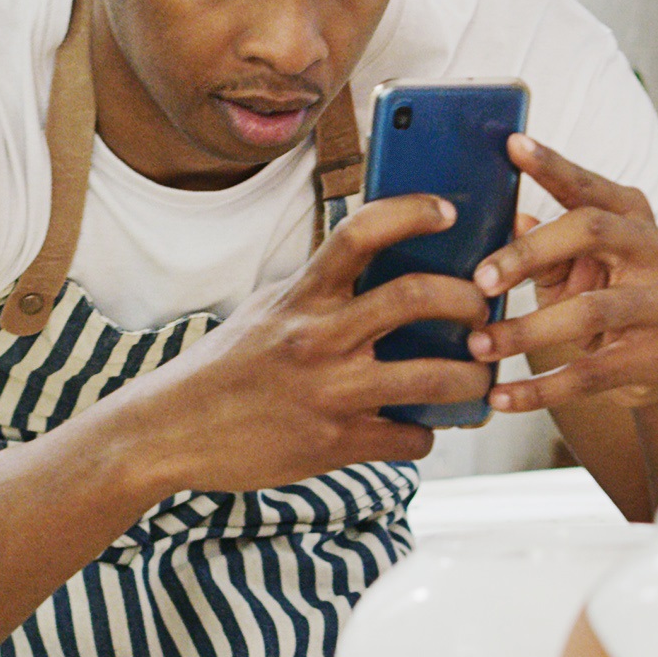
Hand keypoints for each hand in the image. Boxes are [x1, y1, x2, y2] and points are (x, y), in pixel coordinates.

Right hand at [117, 193, 492, 493]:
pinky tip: (424, 429)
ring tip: (482, 375)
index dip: (412, 212)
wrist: (171, 430)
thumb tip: (381, 266)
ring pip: (433, 378)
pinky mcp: (334, 444)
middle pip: (415, 297)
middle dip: (468, 300)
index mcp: (301, 295)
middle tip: (486, 308)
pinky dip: (427, 435)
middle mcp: (318, 337)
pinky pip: (408, 439)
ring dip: (473, 377)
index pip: (361, 232)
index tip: (450, 212)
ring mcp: (329, 392)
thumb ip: (320, 291)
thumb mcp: (267, 311)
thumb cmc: (226, 367)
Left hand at [470, 137, 657, 417]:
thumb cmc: (600, 299)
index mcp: (633, 215)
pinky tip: (500, 398)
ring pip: (589, 309)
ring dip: (526, 330)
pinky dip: (539, 389)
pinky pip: (590, 373)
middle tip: (479, 281)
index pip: (587, 186)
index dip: (552, 165)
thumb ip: (538, 244)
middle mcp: (656, 248)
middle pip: (591, 231)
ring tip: (478, 345)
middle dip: (528, 253)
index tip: (512, 145)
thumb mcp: (571, 267)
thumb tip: (499, 215)